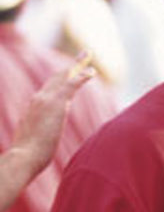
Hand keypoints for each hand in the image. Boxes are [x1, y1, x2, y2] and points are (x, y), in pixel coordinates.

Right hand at [9, 53, 94, 175]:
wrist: (23, 157)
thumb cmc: (29, 156)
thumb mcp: (34, 141)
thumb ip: (38, 135)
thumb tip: (39, 143)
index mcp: (34, 108)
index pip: (49, 89)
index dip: (60, 80)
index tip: (69, 73)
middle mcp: (38, 99)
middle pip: (56, 78)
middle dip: (70, 66)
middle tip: (83, 56)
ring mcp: (46, 100)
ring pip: (64, 76)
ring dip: (77, 64)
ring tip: (87, 54)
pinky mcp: (56, 104)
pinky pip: (72, 85)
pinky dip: (82, 76)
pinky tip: (92, 71)